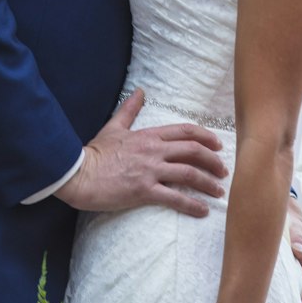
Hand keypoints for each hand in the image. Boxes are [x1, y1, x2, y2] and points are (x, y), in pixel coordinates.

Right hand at [56, 89, 227, 216]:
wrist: (78, 174)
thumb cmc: (95, 152)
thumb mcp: (114, 127)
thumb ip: (129, 110)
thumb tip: (139, 91)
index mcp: (149, 135)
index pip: (185, 131)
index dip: (206, 137)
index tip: (218, 145)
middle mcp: (154, 151)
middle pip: (193, 151)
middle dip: (213, 161)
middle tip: (223, 171)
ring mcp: (150, 171)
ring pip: (189, 174)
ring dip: (208, 183)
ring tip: (219, 191)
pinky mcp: (144, 191)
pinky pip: (174, 198)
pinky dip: (192, 205)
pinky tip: (203, 211)